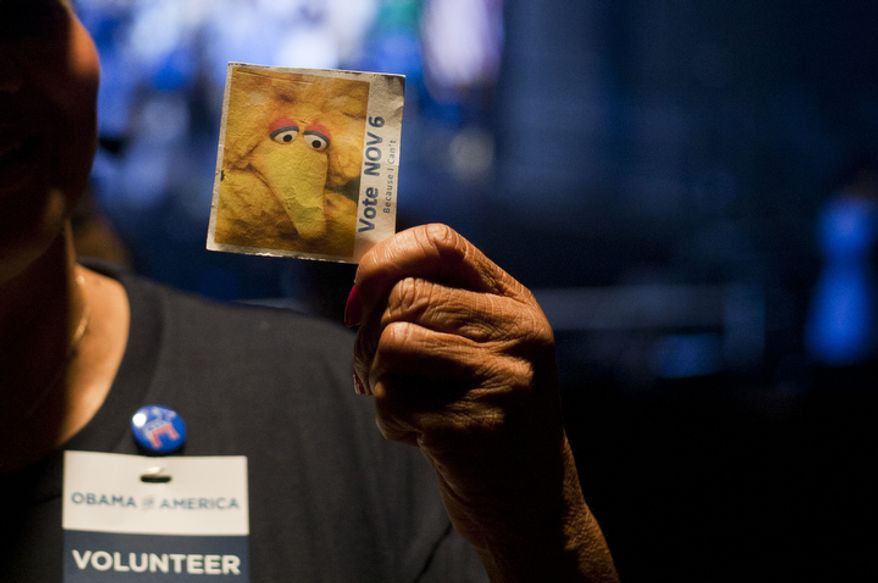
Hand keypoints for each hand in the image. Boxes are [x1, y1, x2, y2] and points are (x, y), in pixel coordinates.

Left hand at [349, 224, 616, 581]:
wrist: (535, 504)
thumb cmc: (492, 416)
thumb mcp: (486, 349)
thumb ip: (440, 308)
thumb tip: (362, 284)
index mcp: (515, 304)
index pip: (441, 243)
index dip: (386, 258)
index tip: (360, 293)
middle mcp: (518, 333)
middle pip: (405, 296)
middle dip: (371, 333)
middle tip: (379, 367)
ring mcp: (502, 378)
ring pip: (393, 342)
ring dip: (380, 378)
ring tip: (409, 403)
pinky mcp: (475, 425)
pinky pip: (393, 397)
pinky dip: (390, 419)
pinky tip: (422, 435)